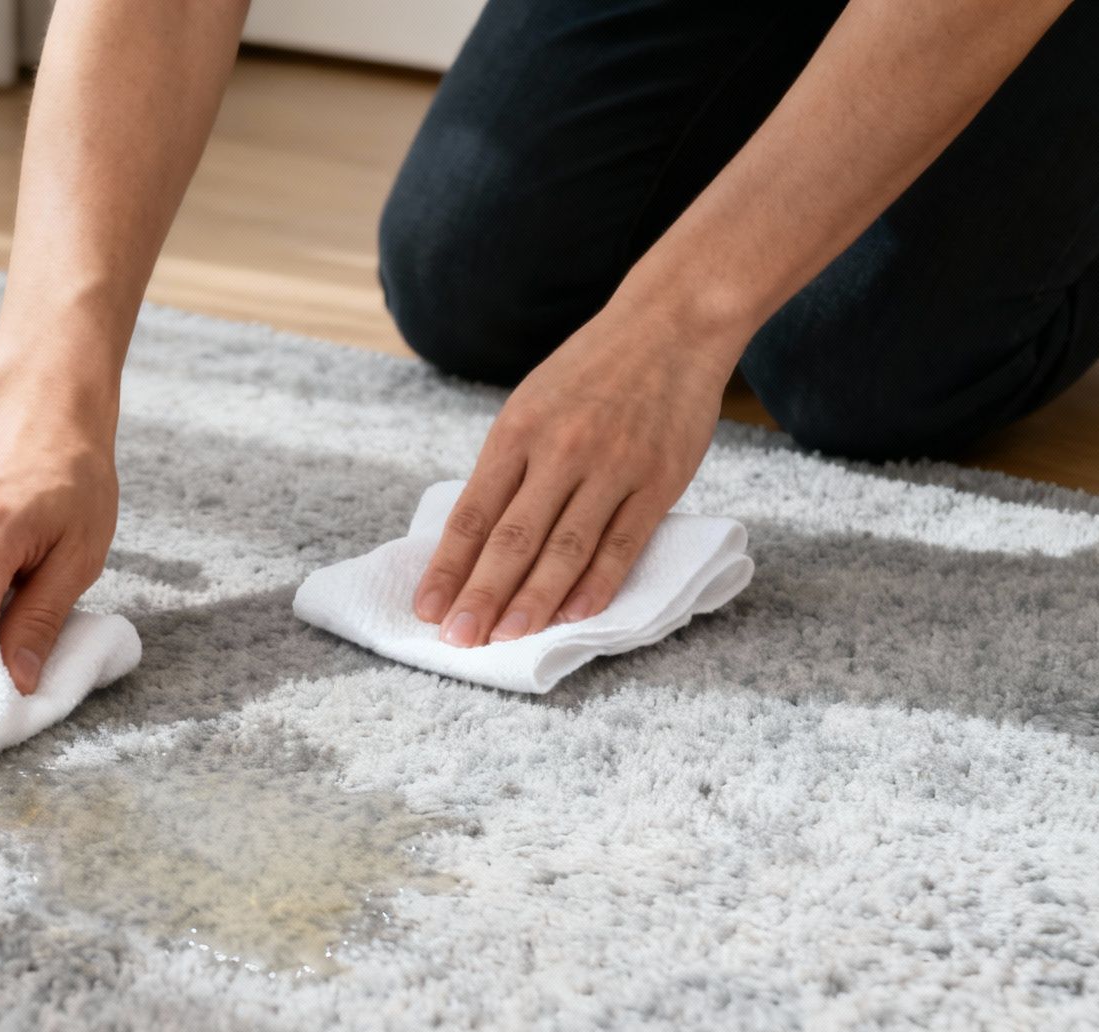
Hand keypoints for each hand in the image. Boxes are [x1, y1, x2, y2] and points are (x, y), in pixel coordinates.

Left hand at [413, 294, 740, 644]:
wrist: (671, 325)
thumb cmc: (591, 371)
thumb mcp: (532, 403)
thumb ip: (509, 465)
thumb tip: (476, 537)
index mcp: (516, 431)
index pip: (473, 514)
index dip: (447, 568)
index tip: (427, 609)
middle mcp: (558, 450)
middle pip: (511, 539)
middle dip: (481, 596)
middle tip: (459, 641)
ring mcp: (611, 467)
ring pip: (564, 549)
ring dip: (532, 601)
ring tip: (507, 638)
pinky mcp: (658, 481)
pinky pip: (622, 543)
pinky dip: (596, 583)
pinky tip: (573, 615)